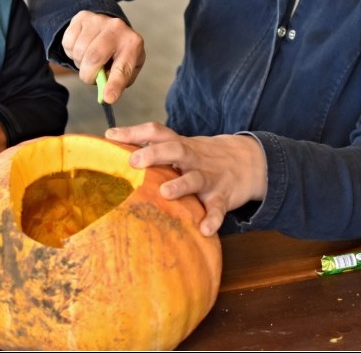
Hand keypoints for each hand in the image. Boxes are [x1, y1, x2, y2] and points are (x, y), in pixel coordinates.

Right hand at [61, 10, 144, 103]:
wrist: (111, 29)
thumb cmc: (119, 55)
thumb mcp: (126, 69)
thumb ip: (116, 82)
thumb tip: (105, 94)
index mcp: (133, 44)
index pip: (122, 68)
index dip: (114, 85)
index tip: (108, 98)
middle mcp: (118, 28)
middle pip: (94, 57)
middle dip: (88, 74)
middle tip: (90, 77)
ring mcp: (99, 20)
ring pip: (78, 51)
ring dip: (79, 62)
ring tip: (88, 59)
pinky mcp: (82, 17)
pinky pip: (68, 42)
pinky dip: (70, 51)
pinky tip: (82, 47)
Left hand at [105, 123, 267, 235]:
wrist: (249, 162)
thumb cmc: (202, 158)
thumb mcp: (183, 148)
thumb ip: (155, 149)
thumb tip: (113, 147)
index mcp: (182, 146)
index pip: (158, 132)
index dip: (134, 132)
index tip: (110, 136)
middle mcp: (194, 158)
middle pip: (175, 150)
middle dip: (155, 153)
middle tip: (133, 161)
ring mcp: (209, 177)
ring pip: (195, 178)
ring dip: (181, 184)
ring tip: (165, 192)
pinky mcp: (223, 197)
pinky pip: (218, 209)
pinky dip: (213, 219)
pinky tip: (205, 229)